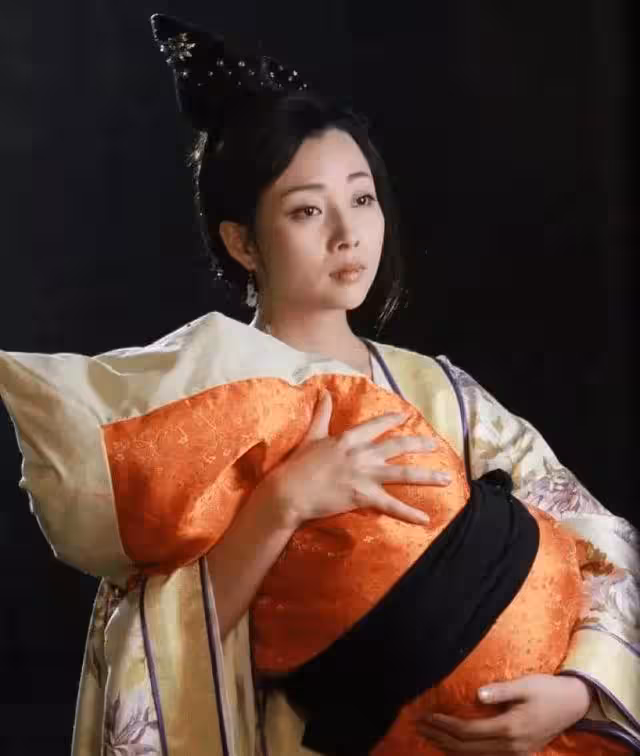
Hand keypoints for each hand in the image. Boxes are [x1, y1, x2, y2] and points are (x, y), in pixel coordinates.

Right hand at [267, 389, 449, 527]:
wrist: (289, 492)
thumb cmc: (298, 465)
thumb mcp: (312, 435)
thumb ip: (322, 414)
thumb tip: (324, 392)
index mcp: (349, 438)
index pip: (377, 425)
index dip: (393, 419)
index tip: (406, 416)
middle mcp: (362, 453)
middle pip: (398, 446)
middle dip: (419, 445)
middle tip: (436, 445)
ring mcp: (365, 475)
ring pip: (403, 474)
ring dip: (427, 476)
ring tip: (446, 478)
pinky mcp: (364, 496)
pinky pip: (391, 506)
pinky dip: (409, 514)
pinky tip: (425, 519)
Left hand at [416, 674, 592, 753]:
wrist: (573, 704)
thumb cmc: (547, 690)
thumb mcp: (525, 685)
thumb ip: (501, 691)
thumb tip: (477, 695)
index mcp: (510, 729)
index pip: (468, 731)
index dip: (445, 725)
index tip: (426, 716)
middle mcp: (510, 747)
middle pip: (466, 748)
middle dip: (440, 738)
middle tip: (418, 727)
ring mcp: (515, 753)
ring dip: (449, 748)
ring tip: (429, 737)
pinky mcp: (518, 753)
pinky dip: (465, 753)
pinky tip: (453, 748)